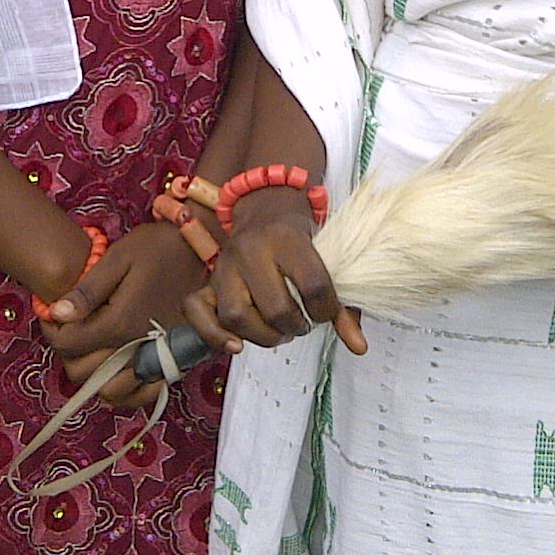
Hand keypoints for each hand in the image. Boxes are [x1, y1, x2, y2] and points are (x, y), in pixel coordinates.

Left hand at [42, 224, 207, 409]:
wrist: (202, 251)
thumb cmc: (158, 249)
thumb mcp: (118, 258)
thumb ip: (87, 290)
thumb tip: (56, 313)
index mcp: (120, 322)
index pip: (67, 344)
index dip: (53, 329)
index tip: (56, 313)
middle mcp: (138, 349)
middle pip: (82, 374)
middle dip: (70, 352)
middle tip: (74, 327)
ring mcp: (157, 359)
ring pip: (110, 392)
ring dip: (95, 374)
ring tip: (95, 346)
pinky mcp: (172, 363)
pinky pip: (142, 395)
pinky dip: (126, 390)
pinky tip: (118, 366)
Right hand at [185, 189, 364, 357]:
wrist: (265, 208)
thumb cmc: (299, 238)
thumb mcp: (326, 257)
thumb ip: (344, 305)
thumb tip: (358, 346)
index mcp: (287, 237)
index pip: (313, 285)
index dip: (327, 310)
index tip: (326, 312)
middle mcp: (252, 248)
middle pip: (275, 308)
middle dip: (295, 326)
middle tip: (301, 324)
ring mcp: (225, 265)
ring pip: (237, 317)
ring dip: (263, 336)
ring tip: (278, 330)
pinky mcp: (208, 280)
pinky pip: (197, 311)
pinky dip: (214, 335)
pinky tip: (236, 345)